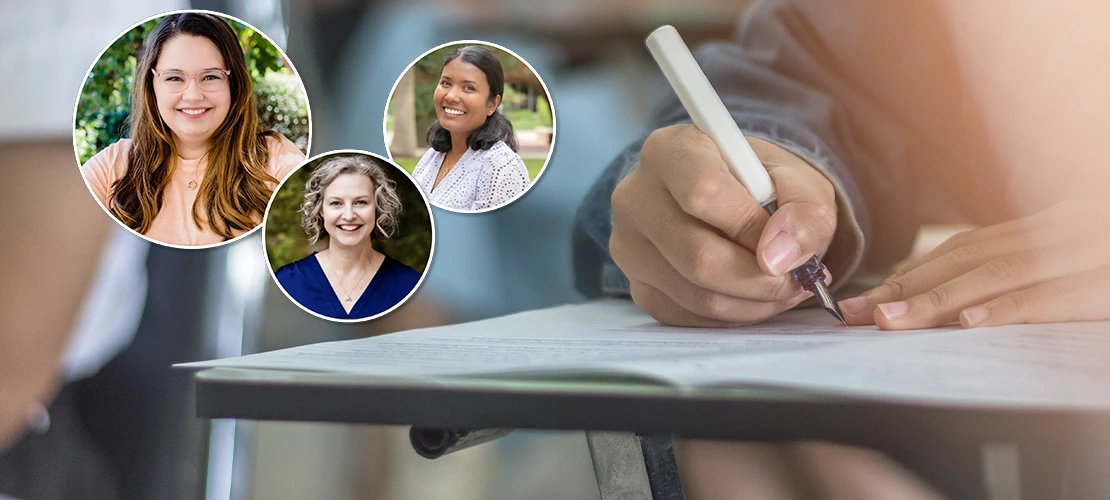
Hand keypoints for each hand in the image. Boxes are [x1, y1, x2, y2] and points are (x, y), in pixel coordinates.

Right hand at [609, 124, 837, 325]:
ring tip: (782, 287)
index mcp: (669, 150)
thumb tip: (780, 258)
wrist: (727, 201)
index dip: (752, 226)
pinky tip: (753, 296)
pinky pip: (689, 317)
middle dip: (760, 278)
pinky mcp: (637, 287)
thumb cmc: (760, 184)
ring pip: (696, 294)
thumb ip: (804, 210)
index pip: (703, 192)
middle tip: (796, 279)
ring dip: (753, 302)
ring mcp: (628, 246)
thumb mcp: (797, 181)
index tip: (786, 241)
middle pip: (698, 255)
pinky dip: (732, 315)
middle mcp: (634, 197)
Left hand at [838, 199, 1109, 328]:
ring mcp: (1095, 249)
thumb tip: (965, 302)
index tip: (861, 299)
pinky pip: (1063, 294)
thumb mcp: (1076, 256)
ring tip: (895, 320)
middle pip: (971, 258)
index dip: (909, 271)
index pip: (964, 247)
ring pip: (1006, 272)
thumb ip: (1027, 268)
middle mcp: (1067, 227)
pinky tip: (977, 323)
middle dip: (908, 287)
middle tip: (858, 314)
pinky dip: (1017, 307)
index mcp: (1051, 224)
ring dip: (944, 298)